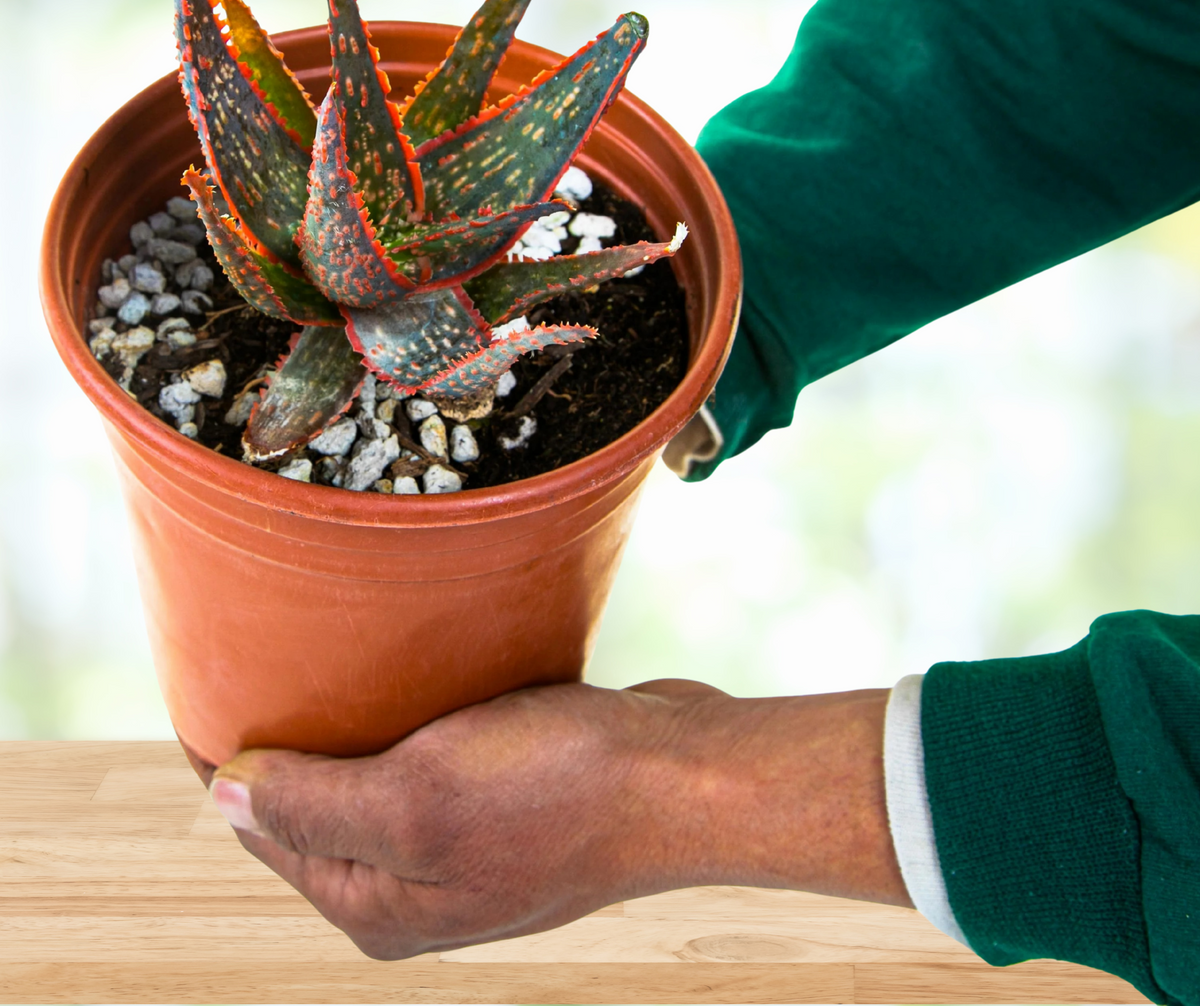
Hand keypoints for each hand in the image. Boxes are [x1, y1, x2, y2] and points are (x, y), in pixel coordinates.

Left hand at [209, 679, 909, 959]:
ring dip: (355, 720)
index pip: (265, 825)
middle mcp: (415, 884)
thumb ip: (313, 805)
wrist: (682, 778)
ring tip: (336, 654)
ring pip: (377, 774)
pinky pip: (433, 754)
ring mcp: (465, 842)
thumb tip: (225, 795)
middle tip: (274, 651)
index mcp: (377, 903)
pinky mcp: (508, 799)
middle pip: (316, 803)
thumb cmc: (556, 791)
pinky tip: (414, 672)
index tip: (217, 676)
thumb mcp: (416, 801)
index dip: (233, 754)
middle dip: (291, 738)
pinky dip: (412, 715)